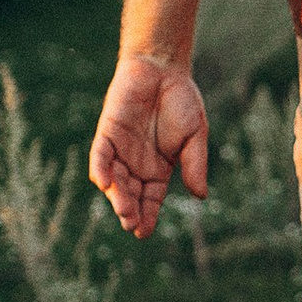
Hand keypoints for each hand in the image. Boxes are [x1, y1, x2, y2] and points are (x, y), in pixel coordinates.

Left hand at [90, 54, 209, 238]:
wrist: (162, 68)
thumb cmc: (182, 100)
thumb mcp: (196, 136)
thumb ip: (194, 164)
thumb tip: (201, 196)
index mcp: (159, 168)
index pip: (151, 199)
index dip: (147, 216)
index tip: (144, 232)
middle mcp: (137, 163)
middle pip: (131, 194)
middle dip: (130, 211)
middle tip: (132, 225)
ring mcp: (120, 149)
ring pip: (114, 180)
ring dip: (117, 197)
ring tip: (124, 211)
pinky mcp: (107, 133)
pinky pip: (100, 156)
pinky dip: (101, 170)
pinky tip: (105, 183)